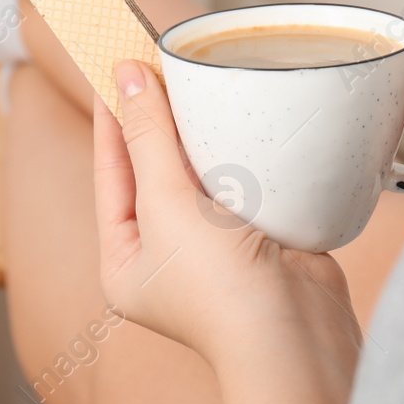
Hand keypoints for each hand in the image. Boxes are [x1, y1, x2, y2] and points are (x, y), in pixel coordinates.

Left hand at [92, 60, 355, 403]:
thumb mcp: (167, 202)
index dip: (112, 123)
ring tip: (197, 86)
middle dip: (158, 126)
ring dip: (201, 140)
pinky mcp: (260, 242)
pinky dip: (244, 159)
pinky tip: (245, 125)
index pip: (110, 177)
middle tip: (157, 68)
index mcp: (125, 263)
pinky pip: (244, 189)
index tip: (116, 71)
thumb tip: (126, 77)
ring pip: (201, 180)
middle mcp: (166, 260)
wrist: (294, 334)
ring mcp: (215, 253)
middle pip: (155, 175)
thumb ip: (148, 136)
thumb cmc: (219, 288)